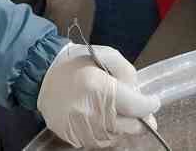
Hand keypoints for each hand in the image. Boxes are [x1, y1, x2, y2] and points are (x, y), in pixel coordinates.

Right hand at [37, 44, 159, 147]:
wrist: (42, 75)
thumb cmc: (77, 62)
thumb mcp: (106, 54)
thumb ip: (127, 73)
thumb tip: (139, 94)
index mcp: (97, 86)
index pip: (135, 105)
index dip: (149, 105)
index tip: (153, 102)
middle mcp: (89, 110)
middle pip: (129, 126)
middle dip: (140, 119)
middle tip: (143, 113)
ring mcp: (79, 127)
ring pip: (116, 136)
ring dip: (124, 127)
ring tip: (120, 113)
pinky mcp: (72, 136)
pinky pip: (99, 141)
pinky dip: (108, 133)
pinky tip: (105, 120)